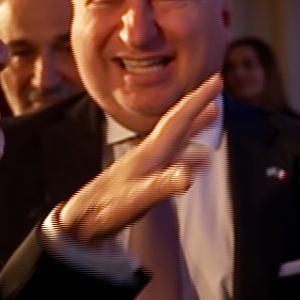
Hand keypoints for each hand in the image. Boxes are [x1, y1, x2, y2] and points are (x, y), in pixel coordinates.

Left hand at [55, 78, 219, 245]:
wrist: (82, 219)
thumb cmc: (107, 209)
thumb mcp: (137, 198)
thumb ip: (163, 185)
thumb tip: (188, 175)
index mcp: (151, 151)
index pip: (179, 119)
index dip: (199, 99)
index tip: (217, 80)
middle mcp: (150, 152)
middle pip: (178, 121)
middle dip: (198, 102)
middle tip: (216, 84)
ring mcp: (147, 163)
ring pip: (177, 137)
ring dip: (195, 124)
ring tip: (212, 114)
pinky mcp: (145, 175)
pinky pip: (173, 157)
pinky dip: (189, 151)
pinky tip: (196, 158)